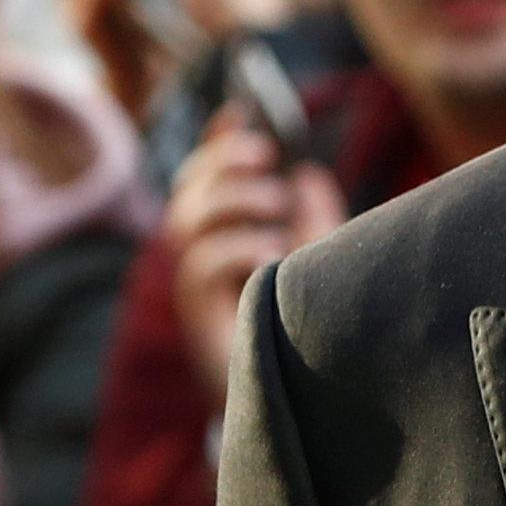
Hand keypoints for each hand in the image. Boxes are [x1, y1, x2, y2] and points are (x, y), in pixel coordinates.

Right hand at [168, 111, 345, 402]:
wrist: (311, 396)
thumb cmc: (312, 323)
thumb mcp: (318, 257)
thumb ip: (310, 215)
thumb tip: (306, 174)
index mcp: (227, 238)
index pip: (206, 177)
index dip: (217, 141)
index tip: (243, 109)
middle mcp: (202, 261)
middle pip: (188, 193)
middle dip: (221, 162)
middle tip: (266, 157)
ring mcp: (197, 292)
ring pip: (186, 223)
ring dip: (234, 202)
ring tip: (278, 213)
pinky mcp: (202, 320)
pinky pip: (200, 267)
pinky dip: (238, 249)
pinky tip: (274, 258)